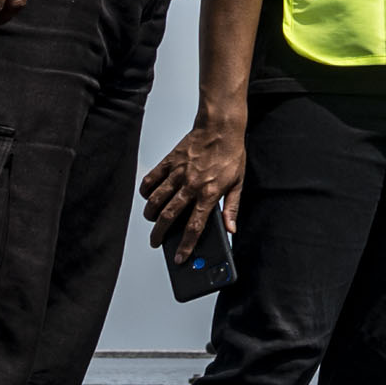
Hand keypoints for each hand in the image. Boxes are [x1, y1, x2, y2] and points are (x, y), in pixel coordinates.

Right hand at [140, 113, 248, 240]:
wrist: (221, 126)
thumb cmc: (231, 154)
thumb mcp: (238, 183)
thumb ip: (232, 208)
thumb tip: (231, 229)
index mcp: (210, 193)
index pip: (195, 226)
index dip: (186, 245)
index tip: (180, 258)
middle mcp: (191, 185)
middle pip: (169, 216)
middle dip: (160, 234)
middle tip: (156, 243)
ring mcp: (178, 173)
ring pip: (157, 200)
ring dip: (151, 215)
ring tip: (152, 222)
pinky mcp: (169, 162)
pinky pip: (151, 179)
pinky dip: (146, 191)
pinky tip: (148, 197)